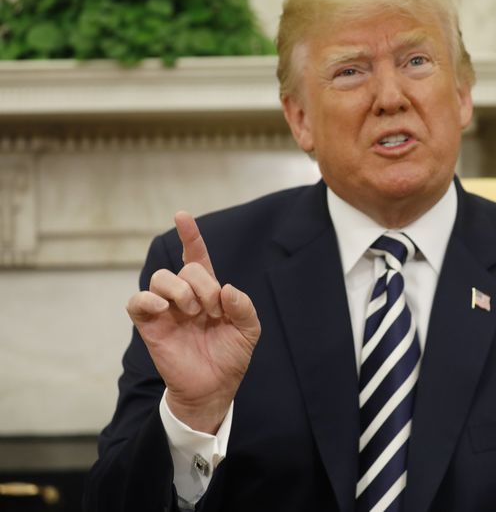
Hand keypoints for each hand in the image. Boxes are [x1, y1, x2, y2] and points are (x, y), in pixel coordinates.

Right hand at [126, 211, 260, 432]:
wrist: (215, 388)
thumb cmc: (230, 356)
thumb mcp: (249, 330)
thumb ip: (244, 307)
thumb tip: (227, 289)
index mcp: (209, 292)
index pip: (196, 257)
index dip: (190, 236)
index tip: (182, 215)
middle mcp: (185, 296)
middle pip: (186, 269)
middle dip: (203, 284)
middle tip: (213, 310)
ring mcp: (166, 310)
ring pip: (160, 277)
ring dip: (181, 290)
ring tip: (193, 312)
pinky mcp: (150, 325)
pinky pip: (138, 301)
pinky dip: (148, 298)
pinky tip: (165, 308)